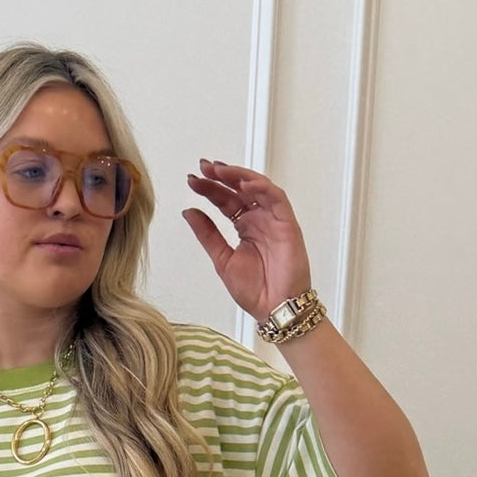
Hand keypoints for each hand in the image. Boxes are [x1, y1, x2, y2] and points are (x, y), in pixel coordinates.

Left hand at [182, 158, 311, 323]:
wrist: (273, 308)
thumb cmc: (254, 290)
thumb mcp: (222, 259)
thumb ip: (207, 234)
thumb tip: (189, 212)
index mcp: (243, 227)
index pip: (225, 201)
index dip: (209, 189)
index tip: (192, 181)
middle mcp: (258, 219)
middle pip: (238, 191)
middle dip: (221, 177)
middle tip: (202, 168)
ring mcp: (273, 219)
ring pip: (258, 188)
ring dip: (239, 176)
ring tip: (219, 170)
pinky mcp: (287, 223)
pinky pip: (276, 198)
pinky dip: (261, 188)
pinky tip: (244, 184)